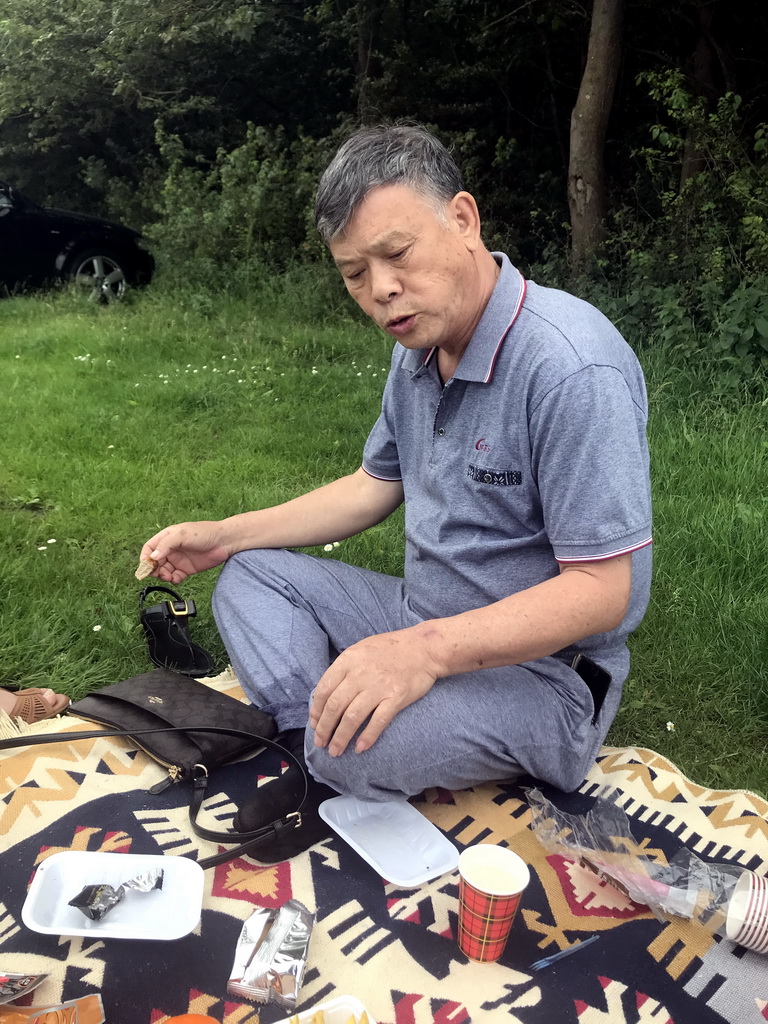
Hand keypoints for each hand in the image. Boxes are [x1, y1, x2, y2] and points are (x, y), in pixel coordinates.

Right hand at [139, 521, 230, 583]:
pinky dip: (173, 580)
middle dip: (153, 569)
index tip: (146, 566)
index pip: (149, 548)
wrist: (224, 541)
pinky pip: (175, 577)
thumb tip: (153, 556)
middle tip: (157, 574)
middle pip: (154, 562)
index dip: (145, 557)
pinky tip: (176, 579)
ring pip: (164, 571)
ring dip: (163, 576)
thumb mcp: (182, 534)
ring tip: (168, 577)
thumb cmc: (204, 532)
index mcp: (167, 537)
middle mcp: (171, 549)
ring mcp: (178, 560)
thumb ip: (166, 544)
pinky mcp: (187, 569)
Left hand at [309, 629, 440, 756]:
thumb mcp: (361, 649)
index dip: (316, 711)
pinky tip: (359, 748)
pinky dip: (367, 737)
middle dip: (324, 729)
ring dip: (341, 737)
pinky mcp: (396, 697)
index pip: (324, 689)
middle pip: (335, 706)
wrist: (423, 647)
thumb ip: (344, 668)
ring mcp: (379, 686)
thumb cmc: (391, 648)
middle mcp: (361, 674)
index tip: (315, 724)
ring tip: (335, 751)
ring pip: (353, 717)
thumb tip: (325, 693)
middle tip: (320, 743)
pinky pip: (378, 721)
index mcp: (349, 660)